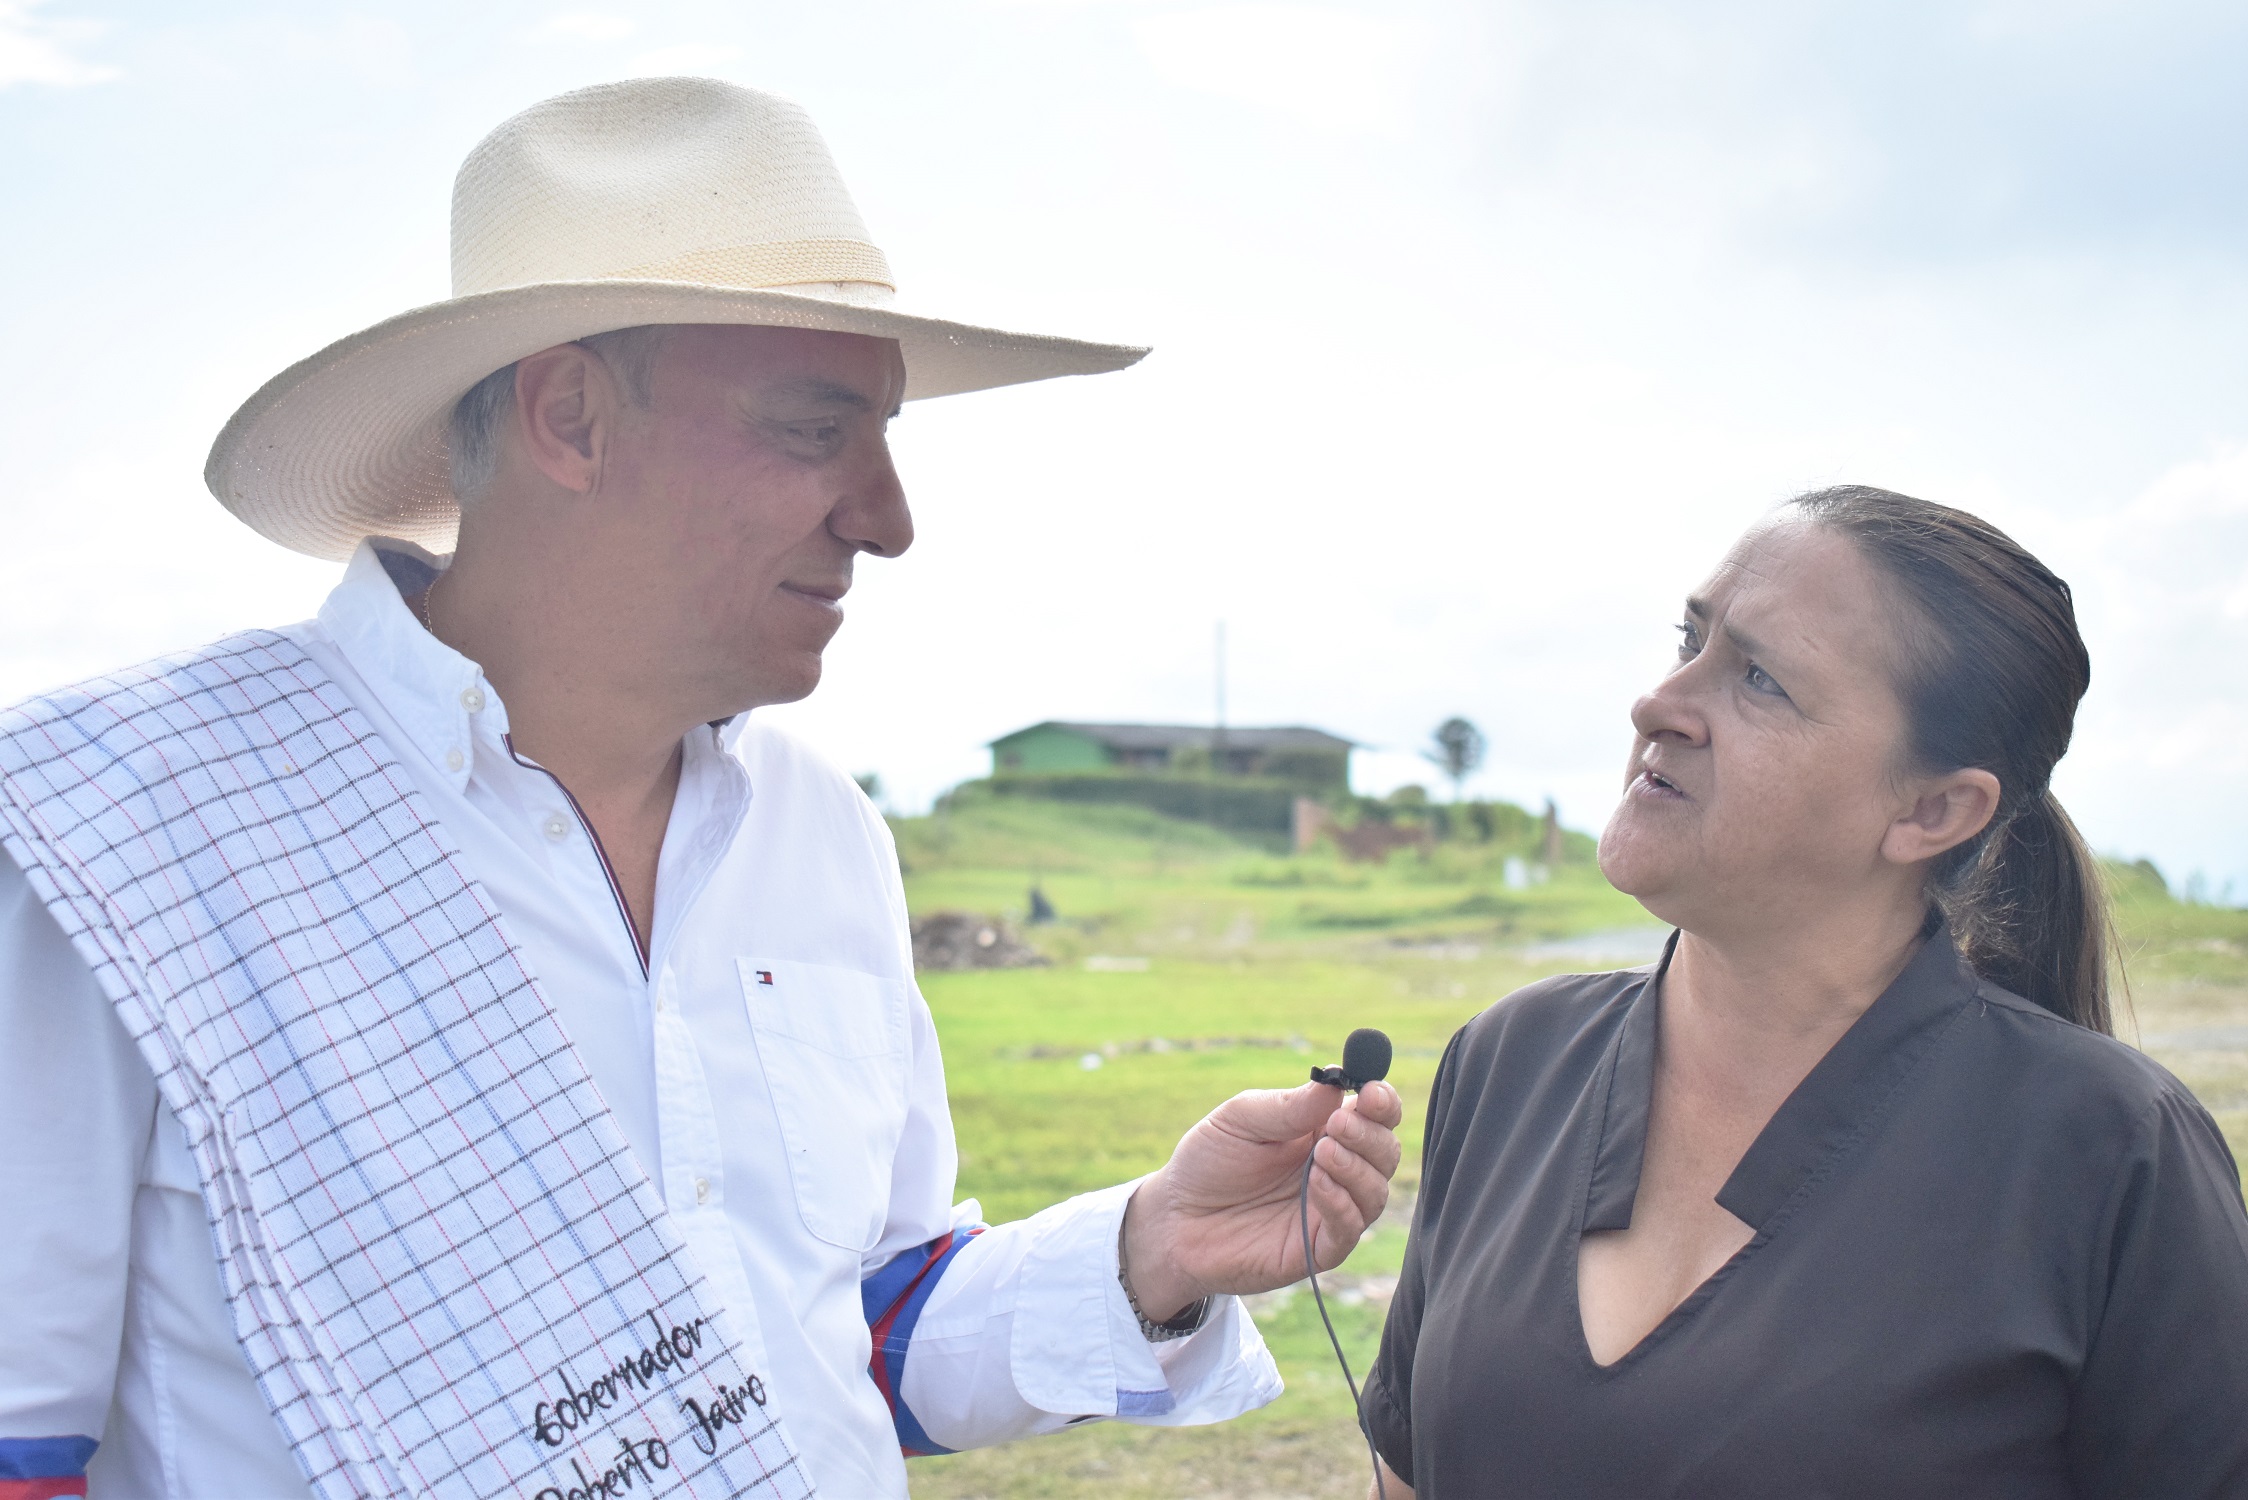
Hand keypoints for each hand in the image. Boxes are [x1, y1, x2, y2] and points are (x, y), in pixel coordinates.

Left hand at [1121, 1077, 1404, 1320]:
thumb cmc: (1208, 1161)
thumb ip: (1289, 1105)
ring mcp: (1329, 1210)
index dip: (1382, 1102)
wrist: (1174, 1218)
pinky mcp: (1316, 1248)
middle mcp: (1336, 1170)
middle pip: (1384, 1152)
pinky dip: (1341, 1204)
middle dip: (1370, 1134)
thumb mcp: (1241, 1119)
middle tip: (1339, 1123)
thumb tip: (1337, 1082)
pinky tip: (1317, 1183)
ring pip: (1375, 1192)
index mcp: (1323, 1131)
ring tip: (1324, 1151)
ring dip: (1358, 1168)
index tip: (1372, 1092)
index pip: (1373, 1115)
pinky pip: (1348, 1230)